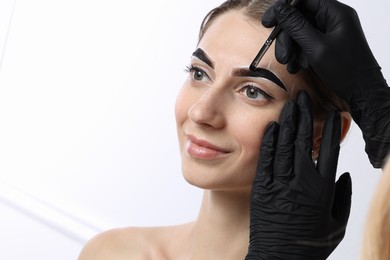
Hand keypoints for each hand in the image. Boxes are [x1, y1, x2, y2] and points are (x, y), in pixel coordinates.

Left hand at [246, 91, 351, 259]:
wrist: (278, 259)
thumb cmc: (309, 244)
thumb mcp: (336, 224)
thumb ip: (343, 197)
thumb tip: (344, 173)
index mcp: (322, 190)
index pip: (328, 150)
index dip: (330, 129)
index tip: (333, 112)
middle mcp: (301, 182)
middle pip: (303, 141)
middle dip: (305, 116)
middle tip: (304, 96)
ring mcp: (279, 184)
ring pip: (284, 146)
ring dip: (287, 123)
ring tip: (290, 104)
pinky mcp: (261, 188)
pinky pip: (265, 160)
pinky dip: (269, 142)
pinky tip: (271, 126)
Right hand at [262, 0, 389, 167]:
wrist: (361, 92)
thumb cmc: (346, 70)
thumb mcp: (316, 47)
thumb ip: (297, 26)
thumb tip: (280, 10)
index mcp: (335, 13)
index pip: (304, 0)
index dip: (283, 9)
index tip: (268, 22)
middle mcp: (333, 19)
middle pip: (299, 18)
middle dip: (287, 37)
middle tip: (283, 55)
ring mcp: (329, 32)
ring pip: (300, 33)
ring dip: (291, 49)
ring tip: (292, 64)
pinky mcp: (326, 45)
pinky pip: (305, 44)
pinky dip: (298, 55)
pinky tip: (298, 67)